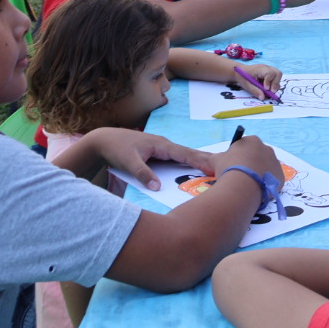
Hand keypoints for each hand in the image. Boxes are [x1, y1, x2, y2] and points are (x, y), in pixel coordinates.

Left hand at [91, 129, 217, 191]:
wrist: (103, 140)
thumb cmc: (116, 148)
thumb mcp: (129, 162)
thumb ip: (143, 174)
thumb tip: (158, 187)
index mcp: (161, 145)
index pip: (185, 154)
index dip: (201, 161)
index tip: (216, 167)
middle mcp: (164, 145)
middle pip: (188, 154)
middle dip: (205, 160)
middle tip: (224, 168)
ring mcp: (161, 149)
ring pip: (182, 157)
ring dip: (196, 163)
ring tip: (213, 171)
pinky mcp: (156, 153)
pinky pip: (175, 160)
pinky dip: (185, 165)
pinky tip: (190, 173)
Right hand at [216, 135, 284, 186]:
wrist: (242, 185)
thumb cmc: (228, 168)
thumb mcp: (217, 160)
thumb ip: (219, 157)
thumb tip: (218, 159)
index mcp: (252, 141)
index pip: (246, 146)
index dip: (238, 157)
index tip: (233, 167)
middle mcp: (267, 149)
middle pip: (258, 157)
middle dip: (251, 165)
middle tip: (241, 177)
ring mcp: (275, 163)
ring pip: (266, 169)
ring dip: (259, 175)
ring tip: (248, 186)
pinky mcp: (280, 177)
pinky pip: (272, 180)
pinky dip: (265, 185)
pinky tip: (256, 191)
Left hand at [236, 63, 282, 98]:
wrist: (239, 71)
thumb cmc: (242, 76)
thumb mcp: (247, 85)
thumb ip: (255, 91)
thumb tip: (263, 98)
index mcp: (260, 69)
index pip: (270, 73)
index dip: (269, 82)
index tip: (266, 89)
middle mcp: (267, 68)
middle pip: (277, 73)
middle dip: (276, 84)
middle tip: (271, 92)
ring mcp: (269, 70)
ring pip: (278, 75)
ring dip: (276, 84)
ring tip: (269, 91)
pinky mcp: (269, 73)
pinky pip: (276, 78)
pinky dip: (274, 84)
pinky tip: (267, 88)